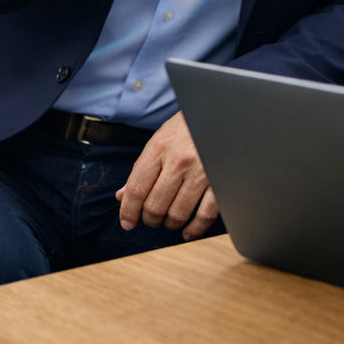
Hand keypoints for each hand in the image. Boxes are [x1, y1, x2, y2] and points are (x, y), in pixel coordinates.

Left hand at [114, 111, 218, 238]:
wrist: (221, 112)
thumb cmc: (188, 126)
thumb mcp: (160, 140)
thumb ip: (141, 169)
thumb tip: (122, 196)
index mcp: (160, 147)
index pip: (136, 188)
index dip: (128, 211)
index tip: (127, 222)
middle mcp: (180, 159)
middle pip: (155, 205)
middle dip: (150, 219)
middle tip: (152, 219)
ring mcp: (202, 171)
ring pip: (178, 213)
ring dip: (170, 223)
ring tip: (169, 221)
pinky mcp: (220, 180)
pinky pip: (205, 214)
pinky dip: (195, 229)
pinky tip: (188, 232)